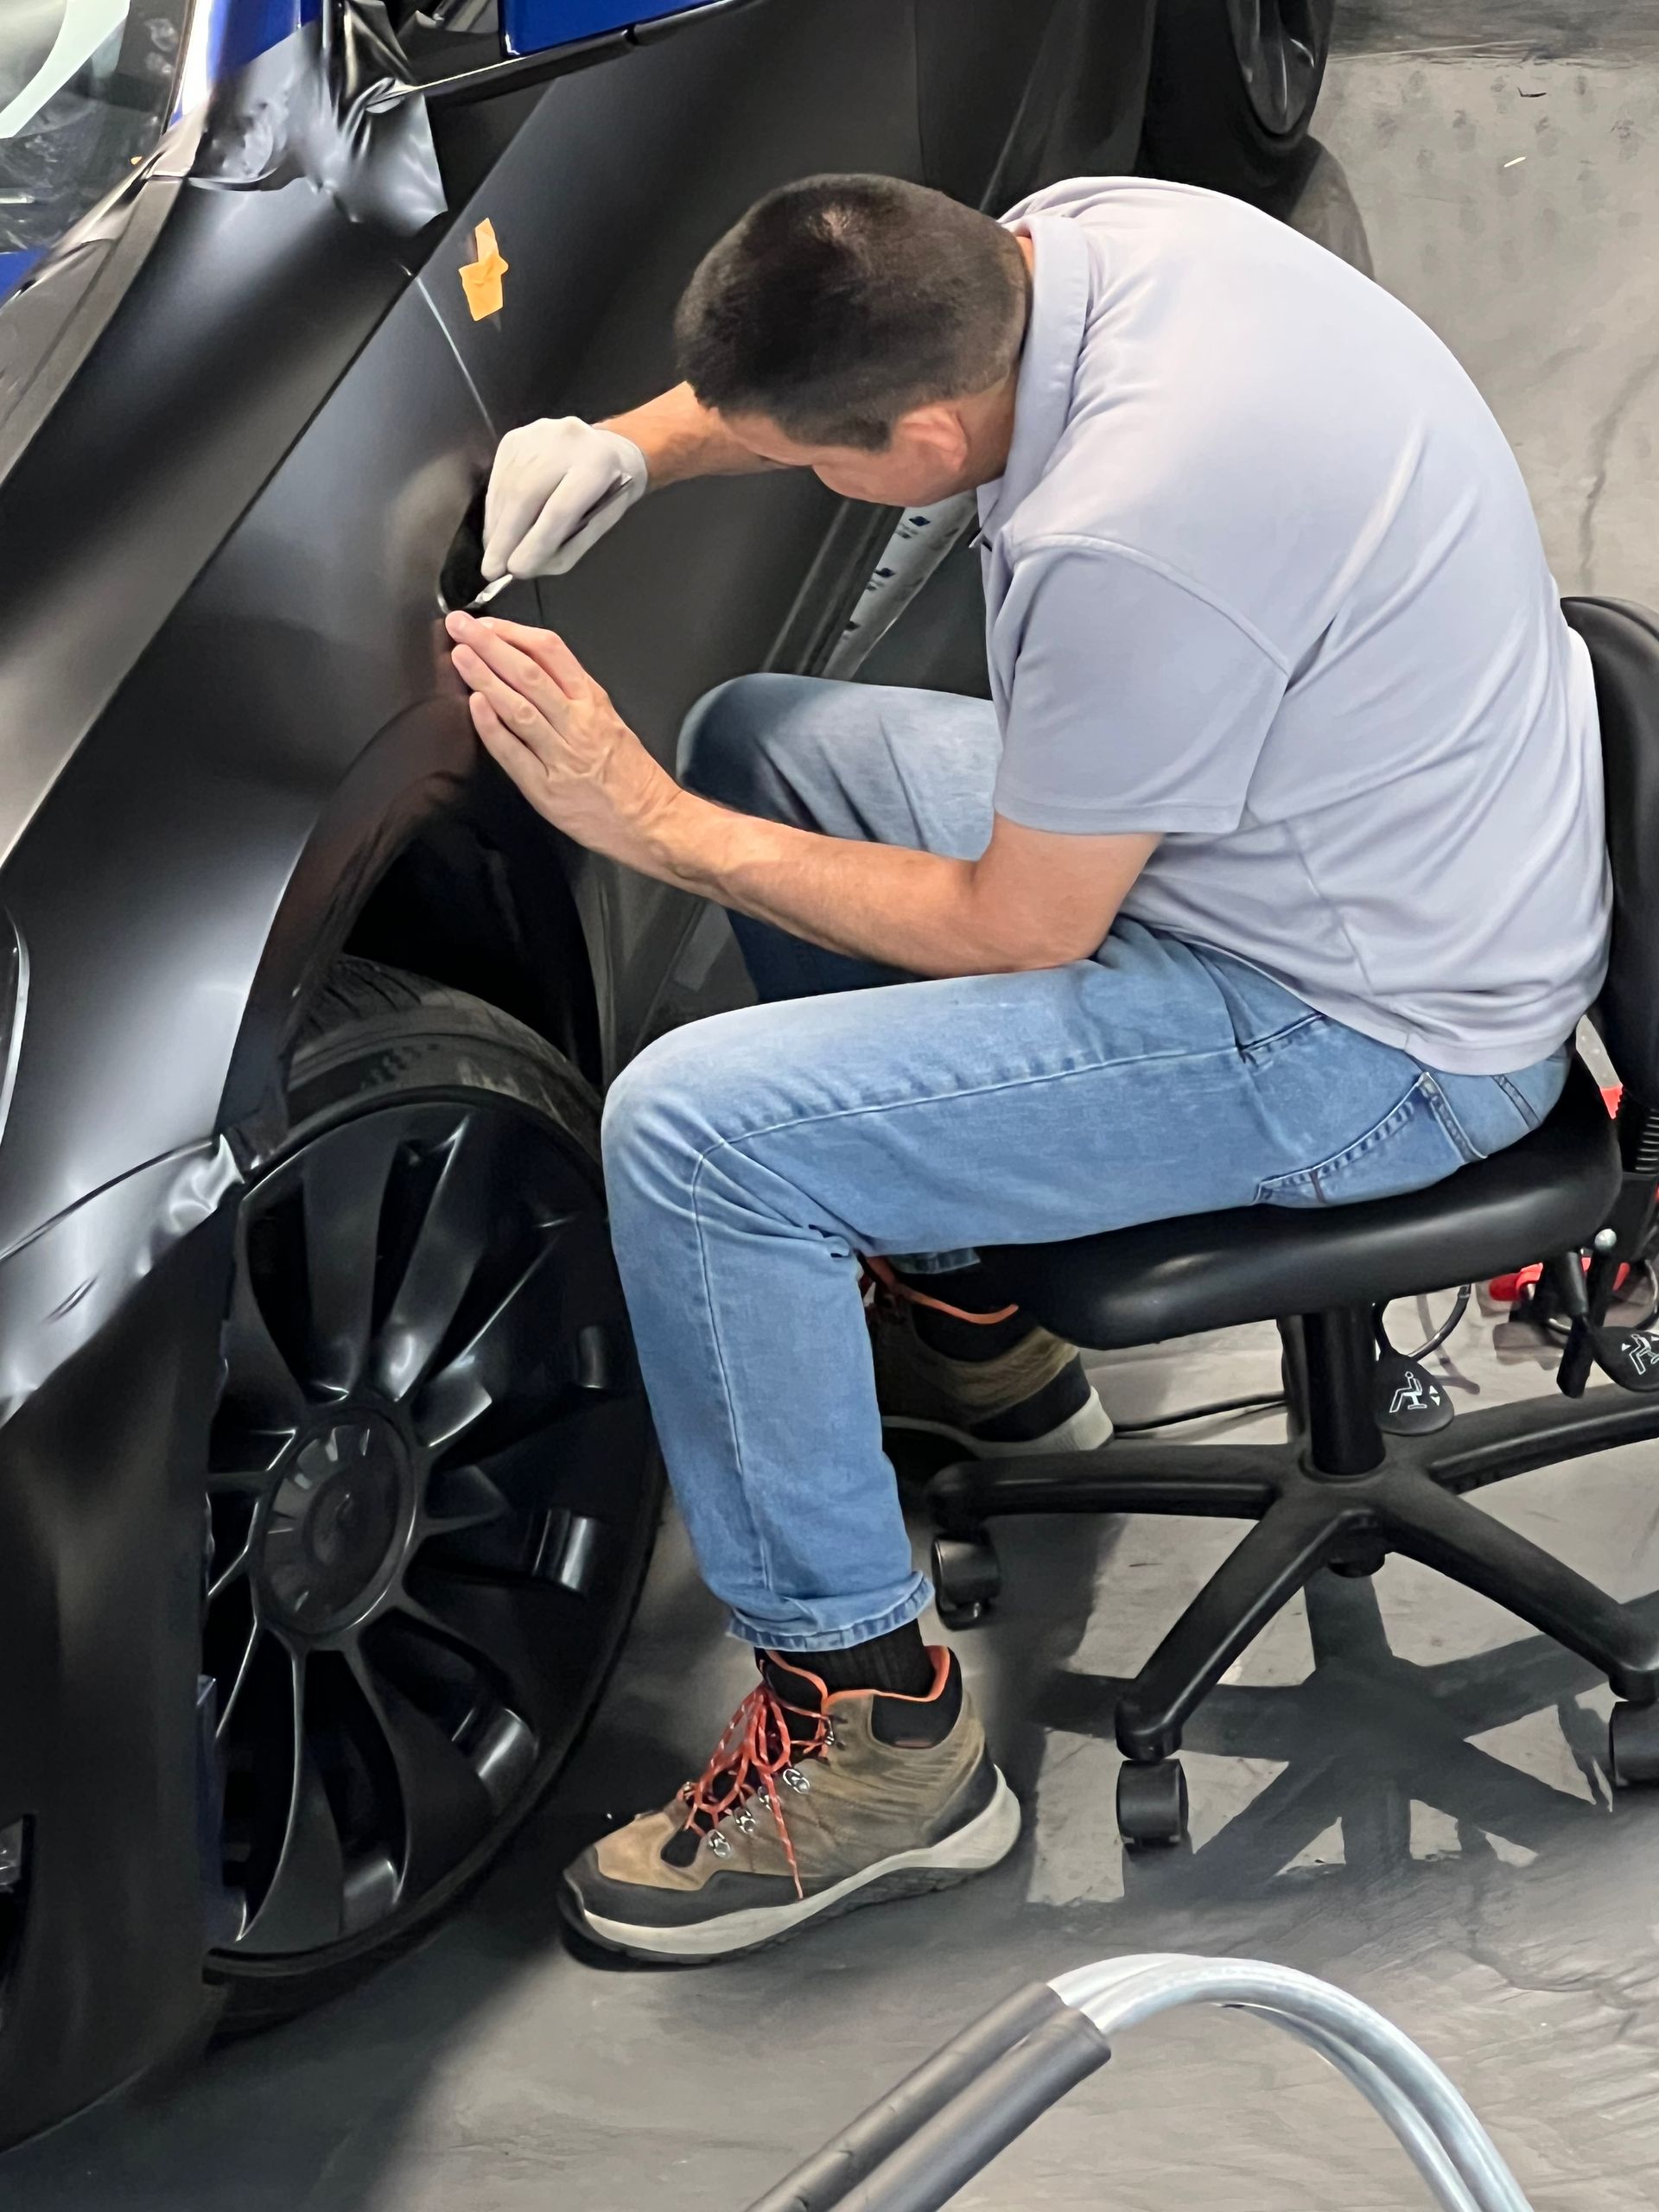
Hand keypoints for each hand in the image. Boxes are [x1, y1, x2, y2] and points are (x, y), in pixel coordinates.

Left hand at [446, 611, 678, 863]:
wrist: (653, 821)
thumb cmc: (633, 777)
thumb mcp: (611, 721)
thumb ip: (574, 697)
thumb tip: (530, 669)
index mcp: (594, 702)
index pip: (551, 652)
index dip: (514, 633)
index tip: (489, 624)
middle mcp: (578, 723)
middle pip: (528, 672)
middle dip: (490, 645)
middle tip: (461, 627)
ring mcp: (561, 756)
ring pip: (518, 707)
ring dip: (485, 678)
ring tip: (460, 657)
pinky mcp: (546, 789)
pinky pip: (513, 752)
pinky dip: (492, 727)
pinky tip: (475, 706)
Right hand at [481, 416, 647, 581]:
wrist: (607, 447)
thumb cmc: (611, 491)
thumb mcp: (604, 521)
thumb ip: (570, 544)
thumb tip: (524, 565)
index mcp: (597, 464)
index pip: (559, 509)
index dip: (535, 542)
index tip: (516, 570)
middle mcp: (564, 440)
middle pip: (525, 495)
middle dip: (507, 537)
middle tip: (492, 570)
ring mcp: (535, 435)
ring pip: (507, 488)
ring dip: (497, 526)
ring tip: (494, 553)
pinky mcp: (514, 438)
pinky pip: (498, 480)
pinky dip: (494, 509)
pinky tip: (496, 529)